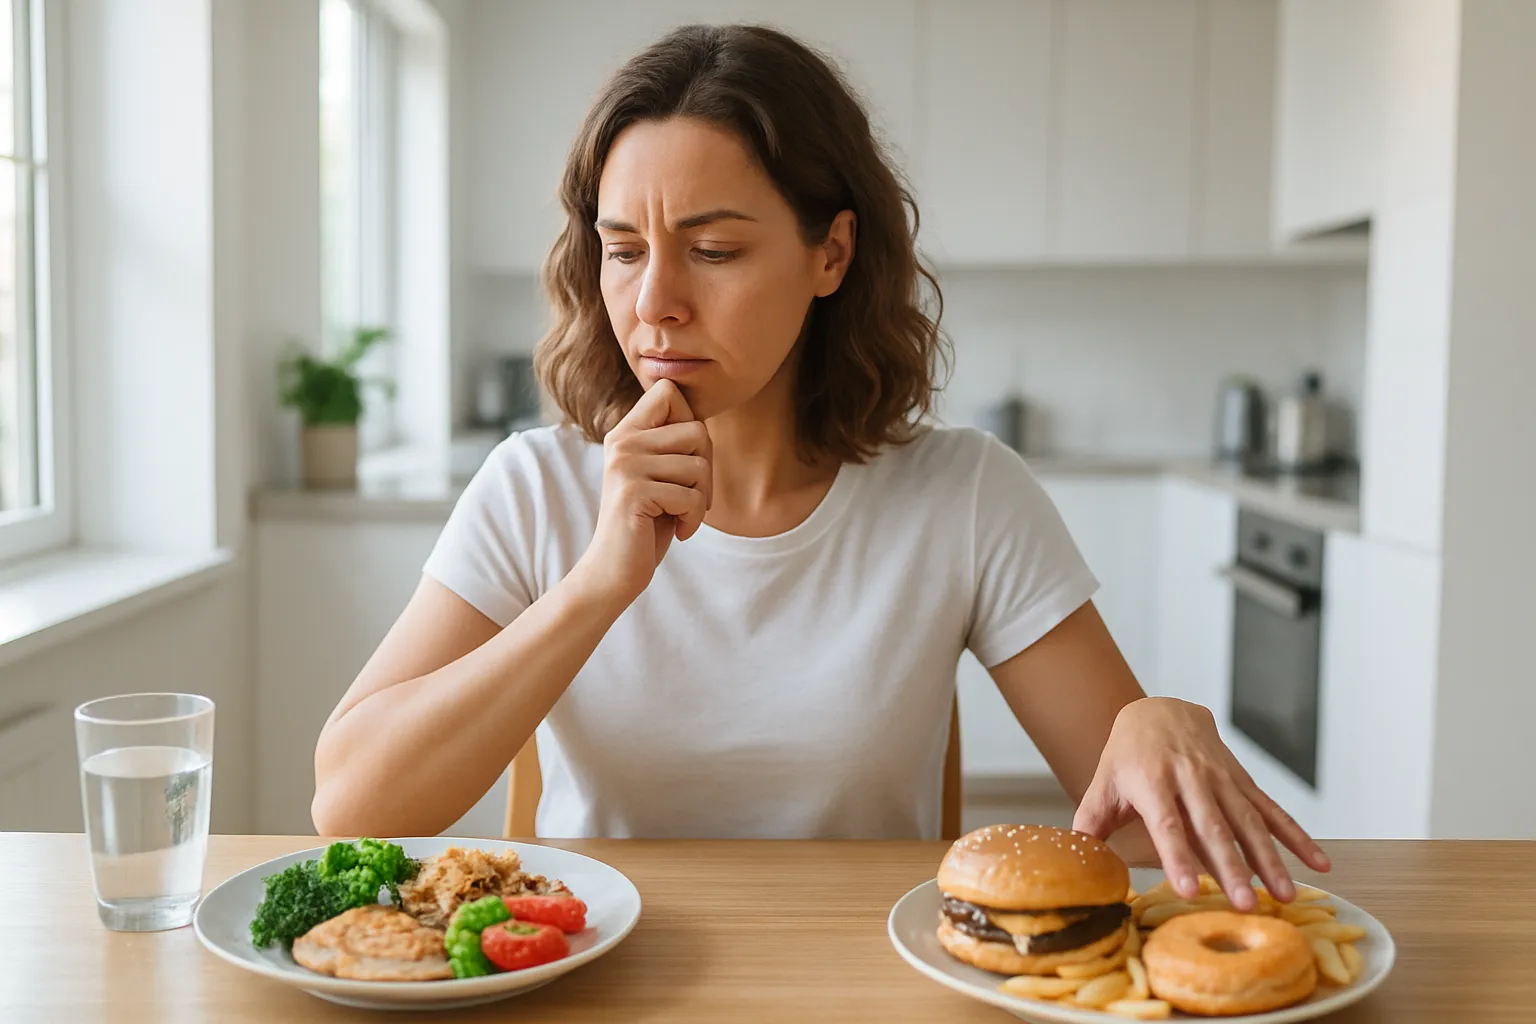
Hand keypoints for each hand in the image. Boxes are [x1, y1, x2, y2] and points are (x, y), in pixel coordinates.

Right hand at [576, 379, 712, 602]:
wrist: (614, 570)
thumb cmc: (647, 523)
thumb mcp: (660, 475)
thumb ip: (673, 443)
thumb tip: (703, 418)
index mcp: (626, 432)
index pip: (669, 391)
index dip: (692, 422)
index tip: (684, 459)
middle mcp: (622, 442)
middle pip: (697, 429)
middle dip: (706, 469)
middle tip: (690, 497)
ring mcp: (625, 465)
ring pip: (699, 465)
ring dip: (701, 499)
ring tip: (681, 515)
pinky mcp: (633, 492)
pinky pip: (691, 496)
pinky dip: (694, 520)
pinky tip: (679, 531)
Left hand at [1072, 697, 1330, 908]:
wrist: (1158, 709)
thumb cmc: (1125, 757)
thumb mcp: (1103, 785)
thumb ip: (1090, 824)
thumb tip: (1079, 864)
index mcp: (1152, 782)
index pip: (1166, 825)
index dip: (1178, 857)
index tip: (1188, 890)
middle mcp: (1191, 779)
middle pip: (1214, 827)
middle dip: (1231, 868)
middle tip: (1245, 905)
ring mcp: (1222, 778)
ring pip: (1249, 822)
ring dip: (1269, 860)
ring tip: (1284, 896)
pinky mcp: (1243, 780)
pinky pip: (1273, 810)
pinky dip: (1297, 837)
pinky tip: (1318, 864)